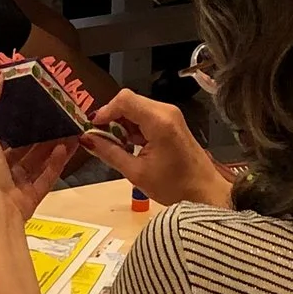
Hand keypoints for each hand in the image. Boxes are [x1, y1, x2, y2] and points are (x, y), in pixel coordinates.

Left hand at [0, 77, 76, 223]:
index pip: (3, 132)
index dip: (16, 118)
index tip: (33, 101)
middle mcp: (1, 169)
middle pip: (24, 147)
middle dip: (39, 132)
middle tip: (57, 113)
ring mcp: (18, 184)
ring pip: (38, 161)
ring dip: (52, 145)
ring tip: (68, 128)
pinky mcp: (33, 196)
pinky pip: (47, 176)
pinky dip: (57, 162)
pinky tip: (67, 147)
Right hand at [82, 91, 227, 207]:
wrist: (205, 193)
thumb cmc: (175, 186)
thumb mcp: (136, 173)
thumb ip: (109, 153)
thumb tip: (87, 139)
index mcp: (159, 121)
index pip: (124, 100)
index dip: (105, 111)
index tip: (93, 127)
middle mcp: (166, 112)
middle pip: (129, 102)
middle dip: (113, 119)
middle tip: (103, 140)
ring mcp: (171, 115)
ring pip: (136, 108)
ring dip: (122, 125)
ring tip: (118, 148)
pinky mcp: (172, 122)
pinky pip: (146, 116)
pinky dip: (133, 128)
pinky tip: (131, 147)